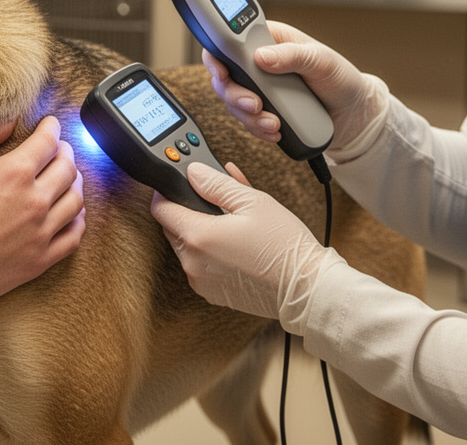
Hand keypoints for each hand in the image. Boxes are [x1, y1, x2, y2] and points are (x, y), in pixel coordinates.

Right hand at [0, 116, 85, 313]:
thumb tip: (9, 122)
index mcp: (14, 173)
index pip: (47, 142)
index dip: (51, 128)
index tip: (50, 124)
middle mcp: (35, 201)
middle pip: (67, 169)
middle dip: (66, 152)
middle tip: (60, 148)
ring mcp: (40, 233)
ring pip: (76, 201)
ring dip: (76, 183)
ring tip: (69, 177)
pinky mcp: (40, 261)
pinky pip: (73, 237)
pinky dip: (78, 220)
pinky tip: (73, 214)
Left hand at [150, 161, 340, 324]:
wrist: (305, 287)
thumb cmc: (283, 245)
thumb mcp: (252, 201)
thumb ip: (216, 183)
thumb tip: (193, 172)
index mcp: (197, 236)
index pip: (160, 208)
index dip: (167, 191)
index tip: (181, 184)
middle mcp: (192, 262)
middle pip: (171, 227)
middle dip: (186, 210)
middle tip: (214, 199)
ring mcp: (200, 280)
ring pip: (185, 246)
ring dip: (200, 230)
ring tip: (232, 220)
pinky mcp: (211, 293)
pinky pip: (200, 265)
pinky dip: (210, 251)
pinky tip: (234, 242)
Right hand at [202, 20, 383, 151]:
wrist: (352, 114)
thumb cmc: (340, 78)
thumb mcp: (321, 60)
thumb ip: (292, 56)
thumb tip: (262, 56)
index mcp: (268, 39)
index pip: (229, 40)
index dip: (217, 54)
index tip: (222, 72)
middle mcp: (258, 62)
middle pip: (225, 76)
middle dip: (234, 94)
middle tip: (255, 105)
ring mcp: (259, 88)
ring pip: (233, 102)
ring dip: (248, 116)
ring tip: (273, 123)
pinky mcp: (264, 110)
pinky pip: (247, 120)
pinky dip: (257, 129)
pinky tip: (275, 131)